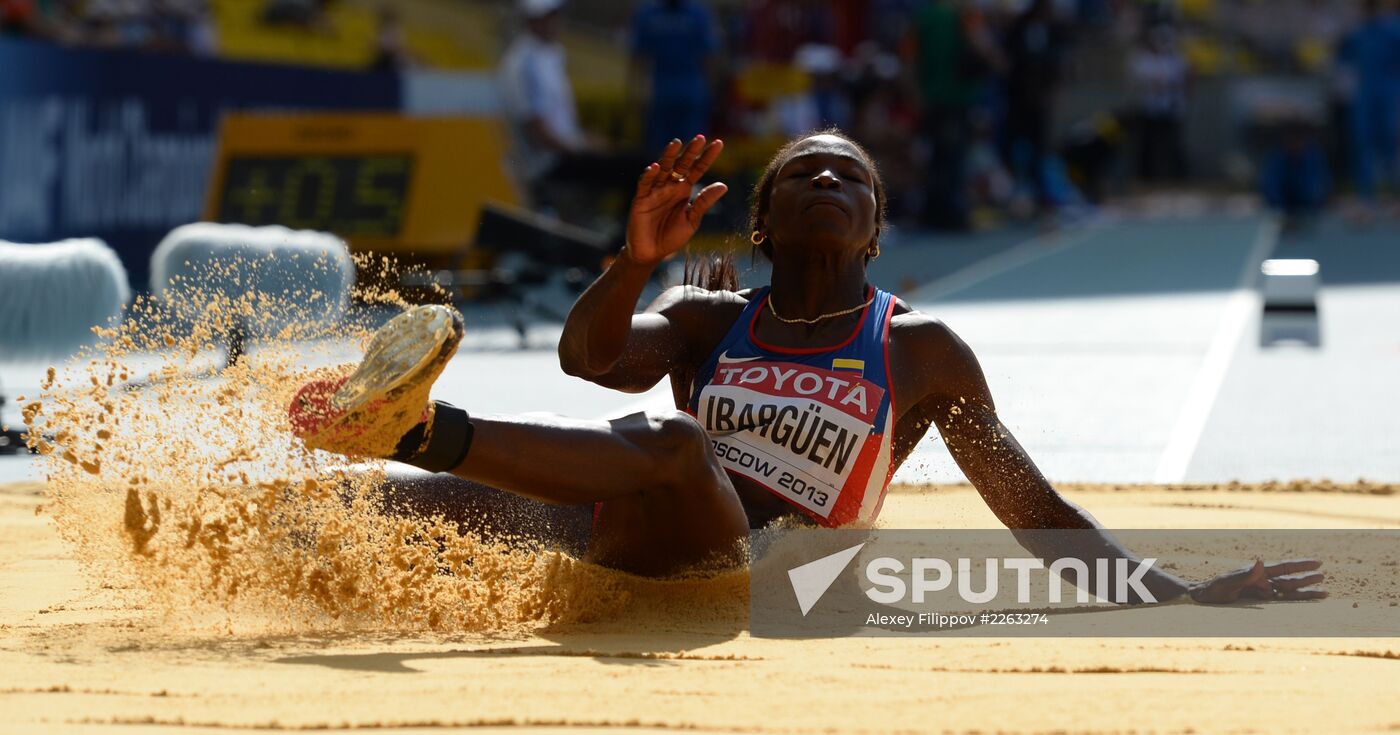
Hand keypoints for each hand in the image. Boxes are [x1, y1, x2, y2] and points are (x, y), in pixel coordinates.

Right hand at [623, 135, 726, 266]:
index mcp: (684, 190)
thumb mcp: (692, 220)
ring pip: (662, 169)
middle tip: (700, 138)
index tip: (718, 143)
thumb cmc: (671, 237)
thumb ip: (704, 202)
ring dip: (668, 156)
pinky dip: (649, 176)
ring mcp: (655, 191)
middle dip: (690, 152)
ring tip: (676, 143)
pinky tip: (655, 167)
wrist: (651, 253)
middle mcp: (670, 186)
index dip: (707, 157)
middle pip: (681, 164)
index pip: (697, 169)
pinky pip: (645, 185)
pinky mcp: (641, 199)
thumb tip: (723, 185)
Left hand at [1189, 559, 1325, 603]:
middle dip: (1306, 578)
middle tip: (1323, 576)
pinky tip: (1302, 602)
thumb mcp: (1226, 582)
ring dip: (1304, 591)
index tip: (1318, 563)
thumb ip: (1244, 574)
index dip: (1300, 566)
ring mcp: (1259, 591)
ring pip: (1287, 591)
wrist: (1200, 599)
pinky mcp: (1257, 601)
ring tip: (1323, 592)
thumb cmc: (1211, 590)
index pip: (1283, 568)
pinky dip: (1292, 602)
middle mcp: (1260, 580)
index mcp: (1256, 573)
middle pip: (1288, 579)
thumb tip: (1261, 560)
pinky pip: (1279, 601)